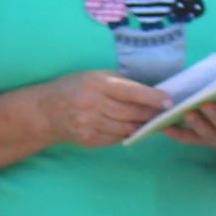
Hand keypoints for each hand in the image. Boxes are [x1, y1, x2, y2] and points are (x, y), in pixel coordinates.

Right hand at [34, 70, 178, 152]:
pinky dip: (126, 134)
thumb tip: (150, 93)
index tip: (169, 101)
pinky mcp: (88, 140)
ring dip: (141, 126)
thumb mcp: (95, 76)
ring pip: (125, 129)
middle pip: (130, 113)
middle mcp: (92, 104)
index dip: (152, 97)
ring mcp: (89, 124)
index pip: (130, 92)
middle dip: (150, 114)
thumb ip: (120, 84)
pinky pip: (116, 139)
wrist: (47, 110)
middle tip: (164, 114)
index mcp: (97, 84)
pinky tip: (131, 129)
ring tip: (150, 122)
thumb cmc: (76, 87)